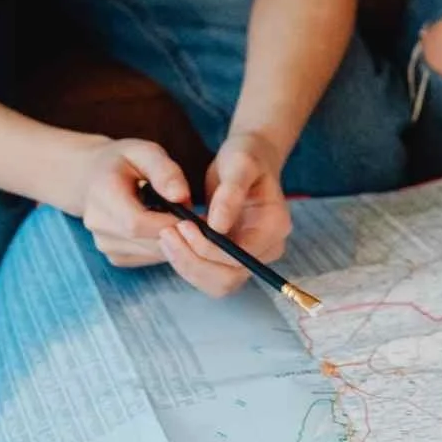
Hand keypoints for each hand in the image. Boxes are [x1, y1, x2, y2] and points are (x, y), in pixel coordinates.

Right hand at [77, 137, 190, 267]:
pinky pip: (148, 258)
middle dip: (178, 232)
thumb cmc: (124, 161)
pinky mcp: (114, 255)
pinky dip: (164, 247)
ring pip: (151, 253)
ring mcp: (104, 243)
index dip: (169, 222)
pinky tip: (165, 227)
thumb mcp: (144, 152)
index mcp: (103, 194)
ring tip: (180, 218)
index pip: (136, 222)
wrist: (92, 177)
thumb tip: (181, 197)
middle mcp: (98, 224)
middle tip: (196, 216)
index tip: (194, 213)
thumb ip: (164, 171)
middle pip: (147, 242)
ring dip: (174, 241)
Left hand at [157, 130, 291, 298]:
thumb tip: (217, 226)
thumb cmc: (246, 157)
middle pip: (228, 278)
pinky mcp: (232, 259)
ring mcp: (251, 257)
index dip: (208, 248)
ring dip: (187, 265)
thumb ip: (231, 193)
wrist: (248, 160)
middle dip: (193, 261)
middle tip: (167, 234)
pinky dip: (187, 262)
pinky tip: (173, 240)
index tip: (182, 225)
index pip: (240, 256)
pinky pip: (208, 274)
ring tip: (166, 237)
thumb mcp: (240, 164)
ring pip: (216, 283)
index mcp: (275, 226)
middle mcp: (268, 249)